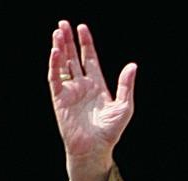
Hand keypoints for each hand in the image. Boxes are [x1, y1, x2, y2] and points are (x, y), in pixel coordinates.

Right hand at [48, 20, 136, 180]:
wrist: (95, 149)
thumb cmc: (110, 131)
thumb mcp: (124, 106)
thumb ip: (126, 85)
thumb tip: (133, 65)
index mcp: (97, 85)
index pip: (90, 59)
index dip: (86, 43)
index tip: (82, 28)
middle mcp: (82, 86)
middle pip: (73, 58)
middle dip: (69, 41)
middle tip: (63, 23)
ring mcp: (70, 92)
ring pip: (62, 65)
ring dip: (59, 49)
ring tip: (57, 32)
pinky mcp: (60, 99)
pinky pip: (55, 78)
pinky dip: (54, 65)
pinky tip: (55, 52)